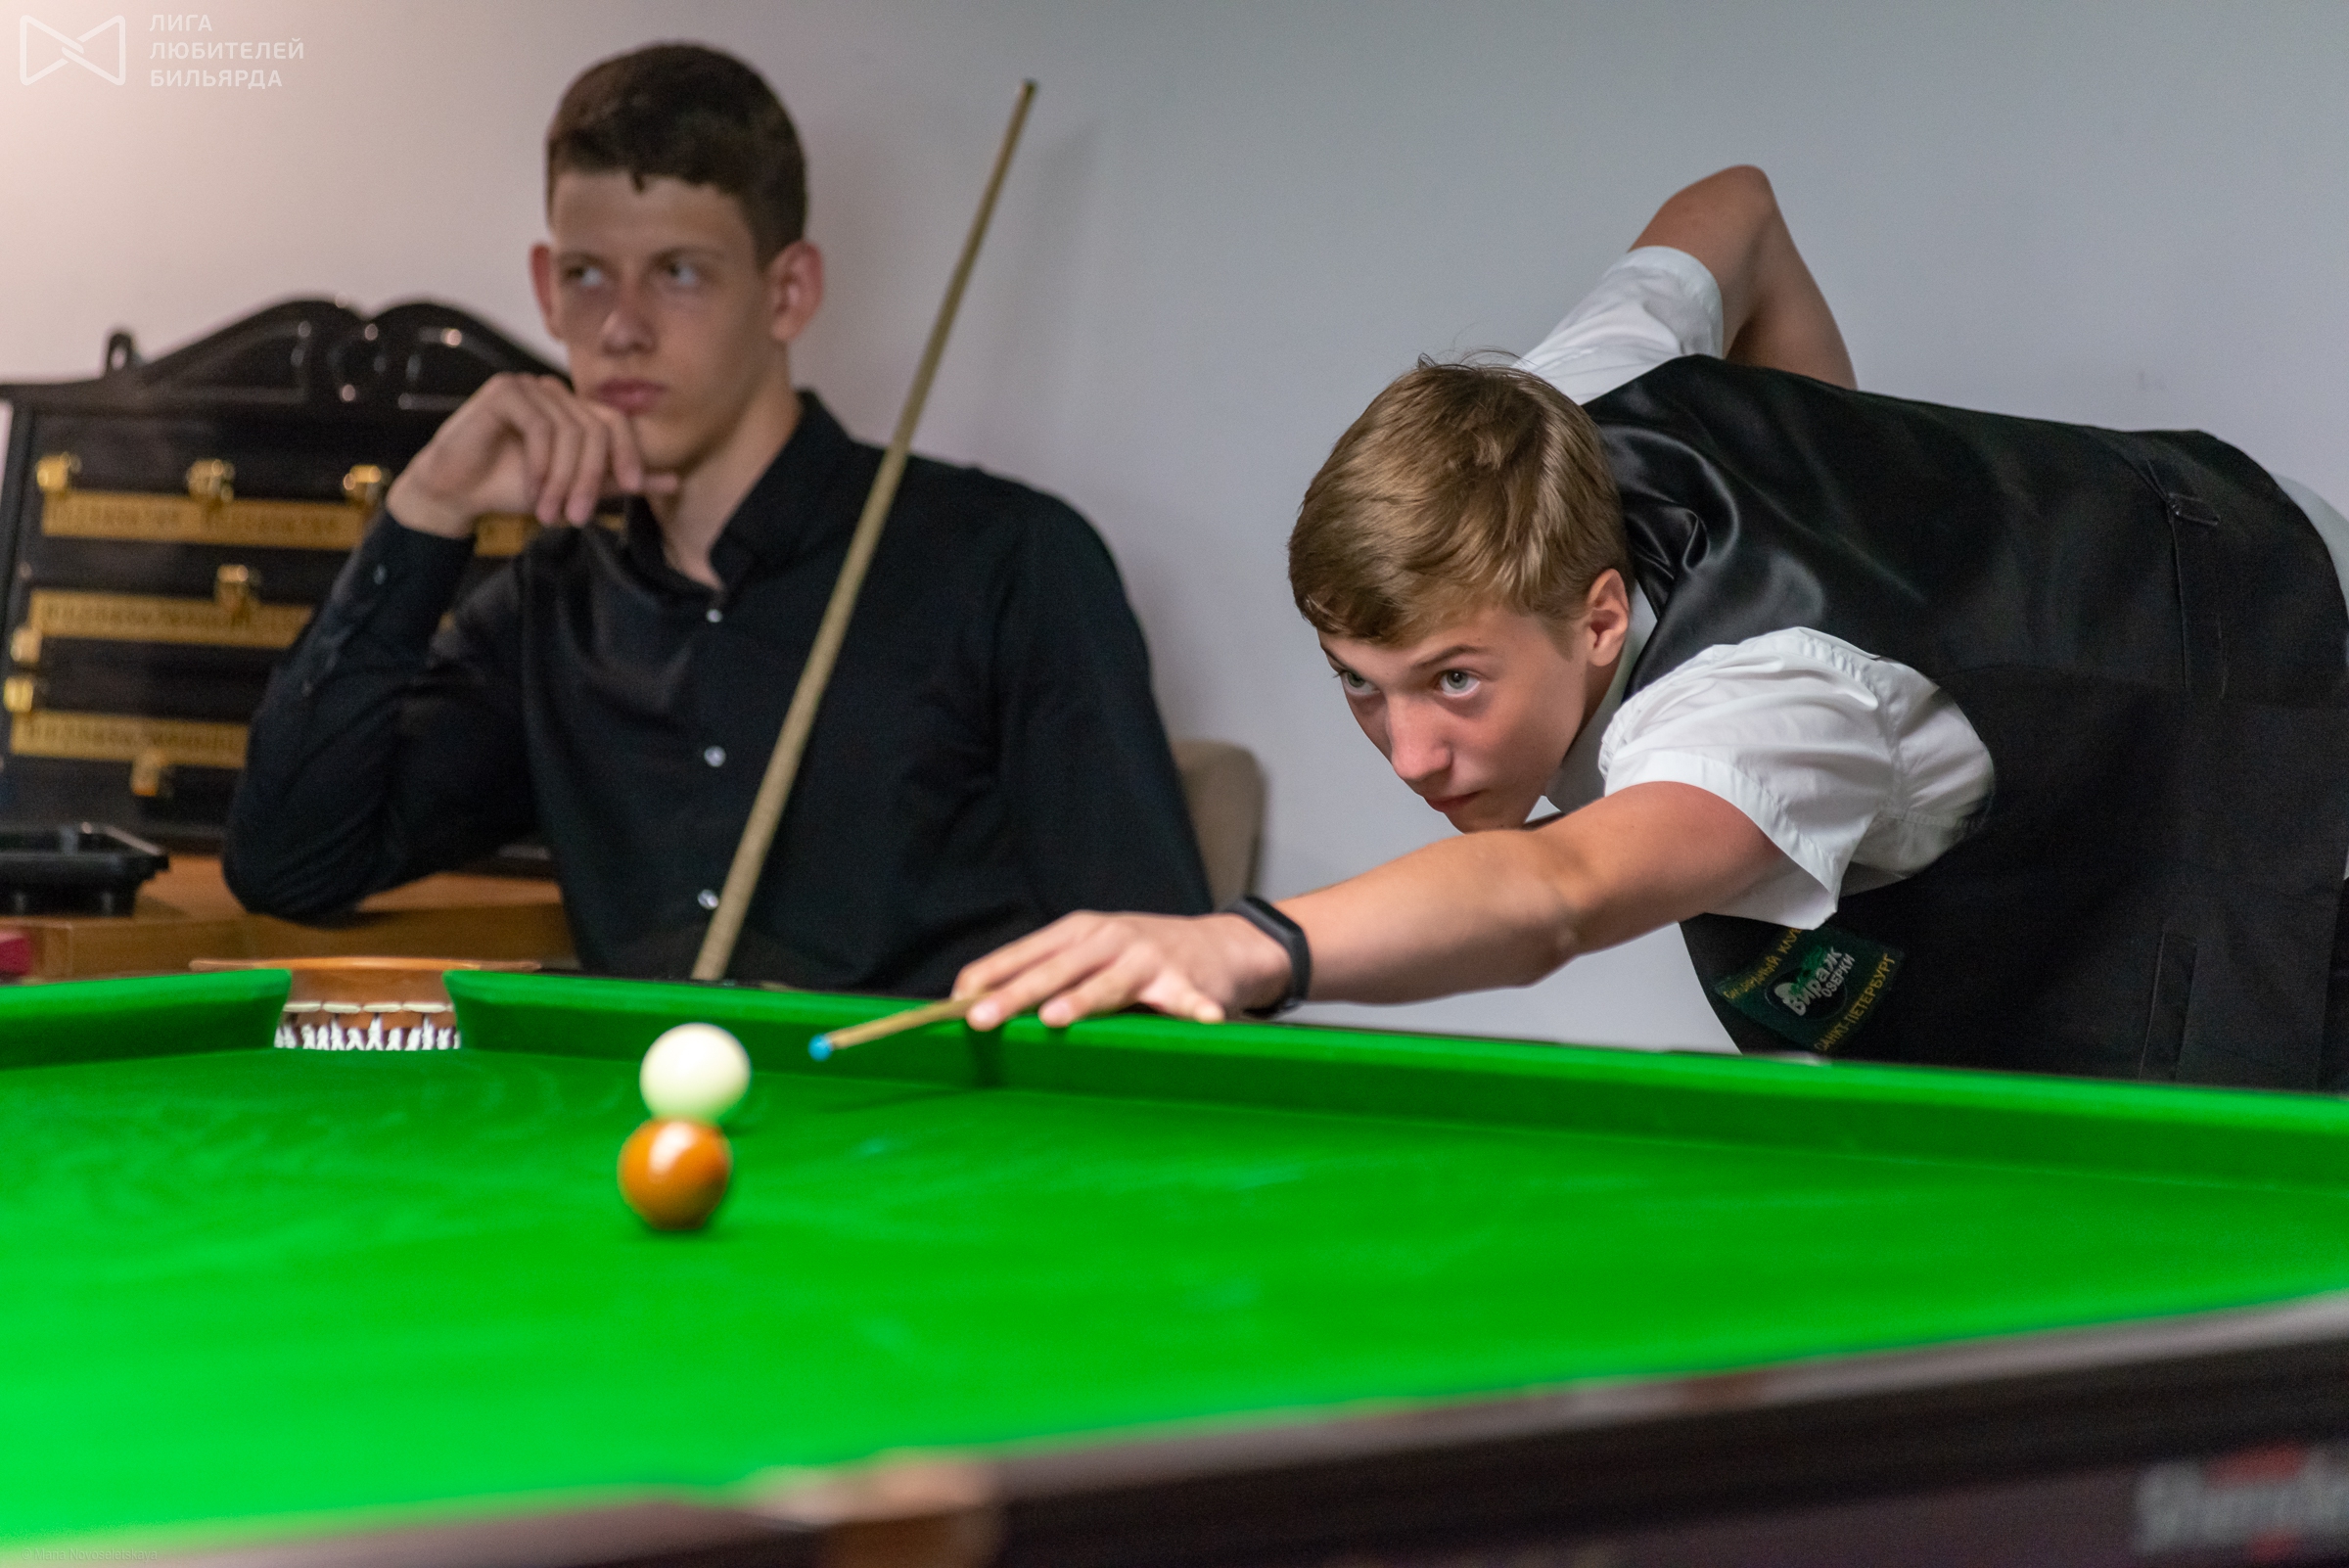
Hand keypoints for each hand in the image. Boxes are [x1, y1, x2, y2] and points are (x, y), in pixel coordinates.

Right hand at [383, 373, 678, 538]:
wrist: (458, 493)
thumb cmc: (512, 487)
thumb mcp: (575, 488)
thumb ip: (619, 481)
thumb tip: (674, 480)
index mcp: (572, 408)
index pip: (615, 422)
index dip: (630, 454)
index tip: (632, 488)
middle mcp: (554, 391)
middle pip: (595, 430)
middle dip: (591, 478)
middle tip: (578, 516)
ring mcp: (529, 386)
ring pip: (571, 432)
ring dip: (564, 479)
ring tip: (552, 512)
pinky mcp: (504, 390)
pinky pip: (541, 427)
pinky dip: (541, 465)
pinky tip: (533, 491)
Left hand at [955, 911, 1295, 1030]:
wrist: (1218, 945)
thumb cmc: (1137, 955)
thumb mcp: (1090, 952)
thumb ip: (1046, 972)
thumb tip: (975, 1001)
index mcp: (1078, 932)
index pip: (1024, 953)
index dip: (989, 976)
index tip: (953, 1002)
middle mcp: (1109, 939)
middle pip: (1056, 970)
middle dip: (1015, 995)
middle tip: (981, 1017)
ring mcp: (1148, 958)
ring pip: (1108, 983)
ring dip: (1082, 1000)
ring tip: (1055, 1018)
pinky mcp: (1186, 981)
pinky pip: (1187, 1001)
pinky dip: (1194, 1010)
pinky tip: (1201, 1020)